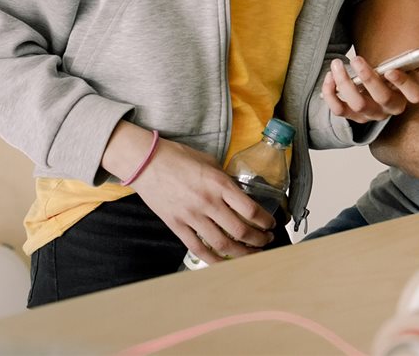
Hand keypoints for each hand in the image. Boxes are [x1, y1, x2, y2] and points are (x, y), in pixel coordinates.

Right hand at [127, 137, 274, 264]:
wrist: (146, 162)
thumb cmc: (179, 157)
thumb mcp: (210, 162)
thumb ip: (225, 180)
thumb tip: (240, 193)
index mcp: (219, 184)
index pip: (250, 210)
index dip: (265, 221)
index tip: (272, 223)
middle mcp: (208, 202)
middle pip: (240, 230)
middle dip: (258, 240)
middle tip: (266, 240)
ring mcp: (191, 216)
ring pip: (221, 244)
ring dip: (241, 253)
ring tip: (252, 253)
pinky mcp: (176, 225)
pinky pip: (198, 249)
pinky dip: (213, 259)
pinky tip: (224, 262)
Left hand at [321, 56, 418, 122]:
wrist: (376, 96)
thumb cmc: (391, 80)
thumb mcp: (408, 71)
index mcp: (407, 97)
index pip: (414, 95)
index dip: (403, 83)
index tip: (391, 69)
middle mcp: (389, 109)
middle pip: (381, 98)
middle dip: (368, 78)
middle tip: (356, 59)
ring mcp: (370, 115)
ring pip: (357, 104)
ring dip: (344, 83)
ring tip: (337, 65)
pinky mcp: (352, 116)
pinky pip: (339, 110)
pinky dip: (331, 94)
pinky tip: (330, 78)